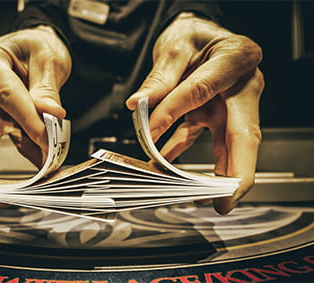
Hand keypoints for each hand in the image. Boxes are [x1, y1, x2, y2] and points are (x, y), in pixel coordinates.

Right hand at [0, 26, 71, 210]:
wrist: (34, 46)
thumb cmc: (36, 46)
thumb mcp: (47, 57)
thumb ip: (47, 86)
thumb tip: (51, 114)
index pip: (5, 94)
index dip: (26, 120)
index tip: (46, 143)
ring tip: (2, 198)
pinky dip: (12, 165)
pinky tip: (29, 178)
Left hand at [126, 13, 263, 213]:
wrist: (199, 32)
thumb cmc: (193, 34)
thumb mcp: (174, 46)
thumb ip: (160, 77)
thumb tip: (138, 104)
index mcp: (236, 59)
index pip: (203, 90)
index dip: (174, 112)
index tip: (149, 132)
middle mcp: (241, 85)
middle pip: (244, 134)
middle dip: (236, 172)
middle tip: (224, 201)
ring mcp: (229, 103)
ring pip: (226, 143)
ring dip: (210, 172)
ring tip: (192, 194)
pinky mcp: (213, 113)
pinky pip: (198, 136)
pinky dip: (179, 151)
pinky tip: (162, 163)